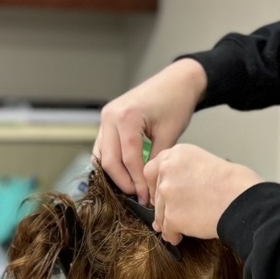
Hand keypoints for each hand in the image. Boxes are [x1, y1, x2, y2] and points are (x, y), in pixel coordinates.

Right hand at [93, 59, 207, 204]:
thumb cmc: (176, 102)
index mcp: (126, 118)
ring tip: (132, 188)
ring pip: (102, 155)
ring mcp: (106, 117)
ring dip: (115, 174)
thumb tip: (151, 183)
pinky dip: (112, 161)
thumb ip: (157, 159)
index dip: (138, 181)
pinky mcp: (108, 120)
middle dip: (124, 182)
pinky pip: (104, 146)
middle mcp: (110, 116)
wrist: (177, 81)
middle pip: (109, 160)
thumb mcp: (170, 133)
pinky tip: (125, 173)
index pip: (128, 159)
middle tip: (139, 197)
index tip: (147, 197)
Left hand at [144, 143, 262, 244]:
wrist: (243, 201)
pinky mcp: (172, 216)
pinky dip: (174, 234)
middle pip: (156, 193)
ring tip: (186, 224)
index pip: (152, 169)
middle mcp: (168, 171)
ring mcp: (168, 194)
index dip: (156, 183)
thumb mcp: (208, 162)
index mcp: (177, 154)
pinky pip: (167, 230)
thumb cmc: (236, 183)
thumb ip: (187, 171)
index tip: (161, 191)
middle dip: (163, 203)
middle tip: (175, 209)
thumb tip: (179, 189)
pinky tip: (183, 234)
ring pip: (160, 213)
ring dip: (170, 220)